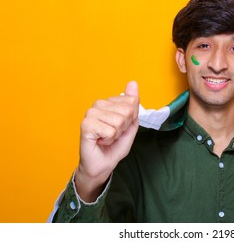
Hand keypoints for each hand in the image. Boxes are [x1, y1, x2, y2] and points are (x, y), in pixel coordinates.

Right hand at [75, 81, 139, 201]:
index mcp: (109, 103)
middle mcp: (98, 105)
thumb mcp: (130, 124)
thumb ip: (133, 104)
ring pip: (119, 121)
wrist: (102, 164)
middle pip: (127, 111)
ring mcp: (91, 114)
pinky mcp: (86, 124)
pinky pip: (110, 130)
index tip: (121, 128)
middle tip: (113, 135)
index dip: (131, 119)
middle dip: (124, 128)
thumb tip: (133, 83)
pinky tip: (100, 141)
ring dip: (116, 135)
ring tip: (106, 138)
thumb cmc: (114, 146)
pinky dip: (109, 140)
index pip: (132, 101)